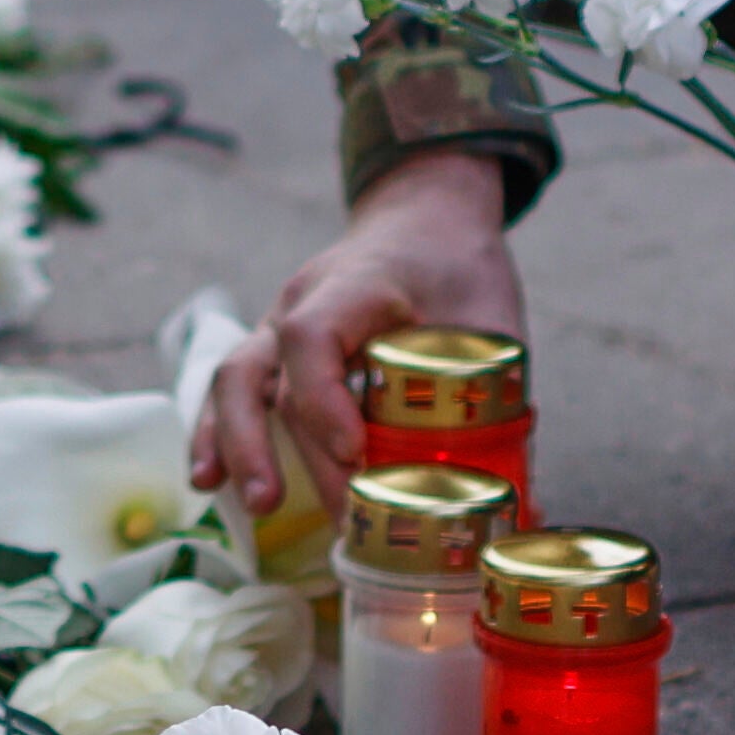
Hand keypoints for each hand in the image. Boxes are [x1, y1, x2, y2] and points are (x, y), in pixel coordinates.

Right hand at [201, 149, 522, 507]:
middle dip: (299, 454)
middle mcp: (303, 299)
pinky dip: (216, 434)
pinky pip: (232, 388)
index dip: (325, 399)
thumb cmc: (459, 267)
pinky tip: (210, 481)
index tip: (357, 453)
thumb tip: (524, 502)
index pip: (313, 334)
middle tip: (340, 516)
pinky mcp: (274, 346)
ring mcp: (278, 320)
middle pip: (274, 376)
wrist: (425, 218)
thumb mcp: (494, 320)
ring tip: (259, 504)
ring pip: (234, 378)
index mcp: (358, 282)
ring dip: (239, 446)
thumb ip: (499, 398)